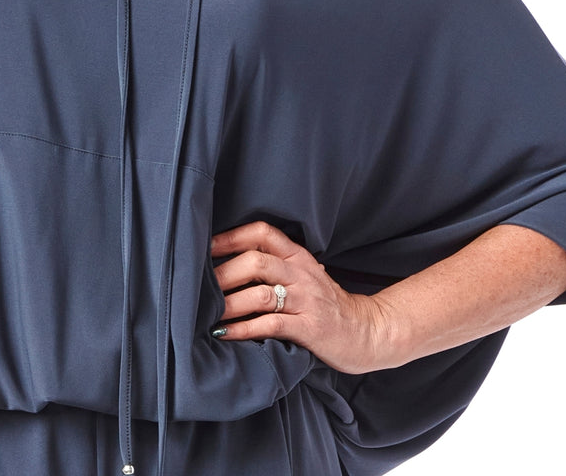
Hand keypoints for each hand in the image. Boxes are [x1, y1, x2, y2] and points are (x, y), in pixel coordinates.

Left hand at [210, 221, 391, 373]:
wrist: (366, 331)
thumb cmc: (325, 303)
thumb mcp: (304, 274)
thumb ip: (276, 265)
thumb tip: (227, 262)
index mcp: (298, 256)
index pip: (262, 232)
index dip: (231, 237)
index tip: (205, 247)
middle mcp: (301, 273)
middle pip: (256, 261)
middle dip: (223, 274)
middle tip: (200, 288)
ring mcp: (307, 300)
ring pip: (260, 293)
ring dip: (229, 304)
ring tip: (206, 313)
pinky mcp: (310, 328)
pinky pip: (271, 324)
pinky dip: (244, 329)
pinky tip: (226, 334)